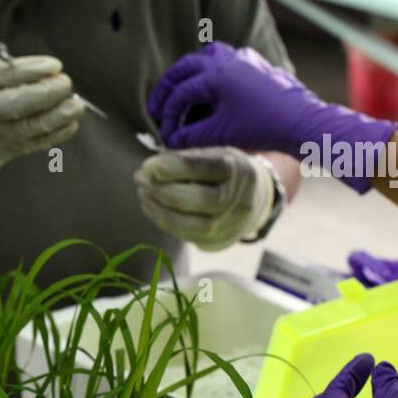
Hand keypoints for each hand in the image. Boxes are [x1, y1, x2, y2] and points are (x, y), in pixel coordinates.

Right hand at [0, 56, 84, 189]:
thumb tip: (34, 70)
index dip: (29, 70)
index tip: (53, 65)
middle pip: (13, 104)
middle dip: (45, 93)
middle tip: (65, 83)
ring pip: (25, 128)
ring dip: (55, 117)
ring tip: (75, 105)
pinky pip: (29, 145)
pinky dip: (52, 135)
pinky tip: (69, 124)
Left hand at [133, 148, 276, 250]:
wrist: (256, 198)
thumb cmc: (223, 173)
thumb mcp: (211, 156)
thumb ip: (182, 160)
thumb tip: (149, 170)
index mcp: (234, 170)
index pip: (204, 168)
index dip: (173, 167)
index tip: (148, 165)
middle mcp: (237, 199)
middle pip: (197, 199)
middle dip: (162, 190)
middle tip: (140, 179)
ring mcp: (230, 224)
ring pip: (191, 225)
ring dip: (160, 211)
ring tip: (143, 194)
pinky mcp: (219, 242)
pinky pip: (187, 236)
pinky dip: (164, 221)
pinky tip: (152, 207)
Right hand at [147, 43, 396, 192]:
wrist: (304, 122)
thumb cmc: (263, 128)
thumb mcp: (220, 134)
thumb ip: (190, 136)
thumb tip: (171, 141)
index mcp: (215, 74)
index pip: (180, 94)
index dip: (168, 116)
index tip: (165, 135)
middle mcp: (227, 59)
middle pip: (184, 68)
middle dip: (168, 89)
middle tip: (156, 109)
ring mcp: (243, 57)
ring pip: (205, 56)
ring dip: (188, 74)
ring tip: (181, 93)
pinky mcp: (256, 64)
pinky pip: (226, 60)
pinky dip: (210, 72)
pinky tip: (211, 91)